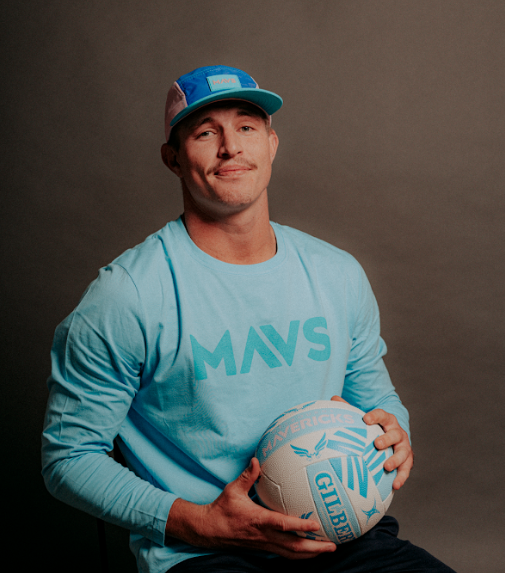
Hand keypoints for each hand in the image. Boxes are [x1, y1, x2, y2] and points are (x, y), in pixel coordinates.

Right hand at [165, 457, 335, 558]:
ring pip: (291, 554)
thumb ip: (247, 476)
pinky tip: (309, 551)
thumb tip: (256, 460)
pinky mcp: (263, 548)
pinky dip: (299, 554)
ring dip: (310, 554)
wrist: (209, 531)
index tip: (317, 524)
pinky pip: (285, 554)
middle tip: (333, 545)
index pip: (283, 525)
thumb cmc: (222, 509)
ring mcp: (265, 545)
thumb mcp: (232, 490)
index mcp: (258, 521)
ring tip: (327, 550)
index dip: (300, 526)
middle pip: (293, 547)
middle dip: (314, 548)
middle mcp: (264, 536)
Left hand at [331, 396, 412, 489]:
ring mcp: (404, 446)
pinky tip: (394, 485)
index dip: (375, 416)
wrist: (393, 438)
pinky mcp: (407, 460)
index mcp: (387, 420)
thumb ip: (350, 409)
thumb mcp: (365, 419)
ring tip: (386, 467)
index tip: (366, 419)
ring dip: (396, 459)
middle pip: (395, 434)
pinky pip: (406, 469)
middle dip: (387, 439)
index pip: (382, 415)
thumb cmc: (374, 428)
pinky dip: (401, 477)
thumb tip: (333, 398)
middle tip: (376, 444)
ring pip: (403, 452)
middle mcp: (397, 432)